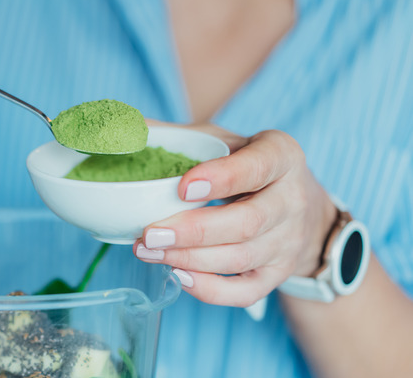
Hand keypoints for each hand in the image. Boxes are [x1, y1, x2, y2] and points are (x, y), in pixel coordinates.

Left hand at [134, 125, 336, 306]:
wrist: (297, 204)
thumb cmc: (245, 165)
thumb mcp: (221, 139)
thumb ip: (177, 135)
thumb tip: (124, 128)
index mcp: (281, 156)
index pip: (257, 168)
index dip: (221, 179)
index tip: (182, 187)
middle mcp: (293, 200)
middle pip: (247, 223)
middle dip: (193, 232)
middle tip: (150, 234)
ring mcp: (289, 242)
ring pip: (241, 258)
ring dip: (189, 259)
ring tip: (148, 251)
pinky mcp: (278, 274)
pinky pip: (246, 292)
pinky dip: (210, 290)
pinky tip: (178, 275)